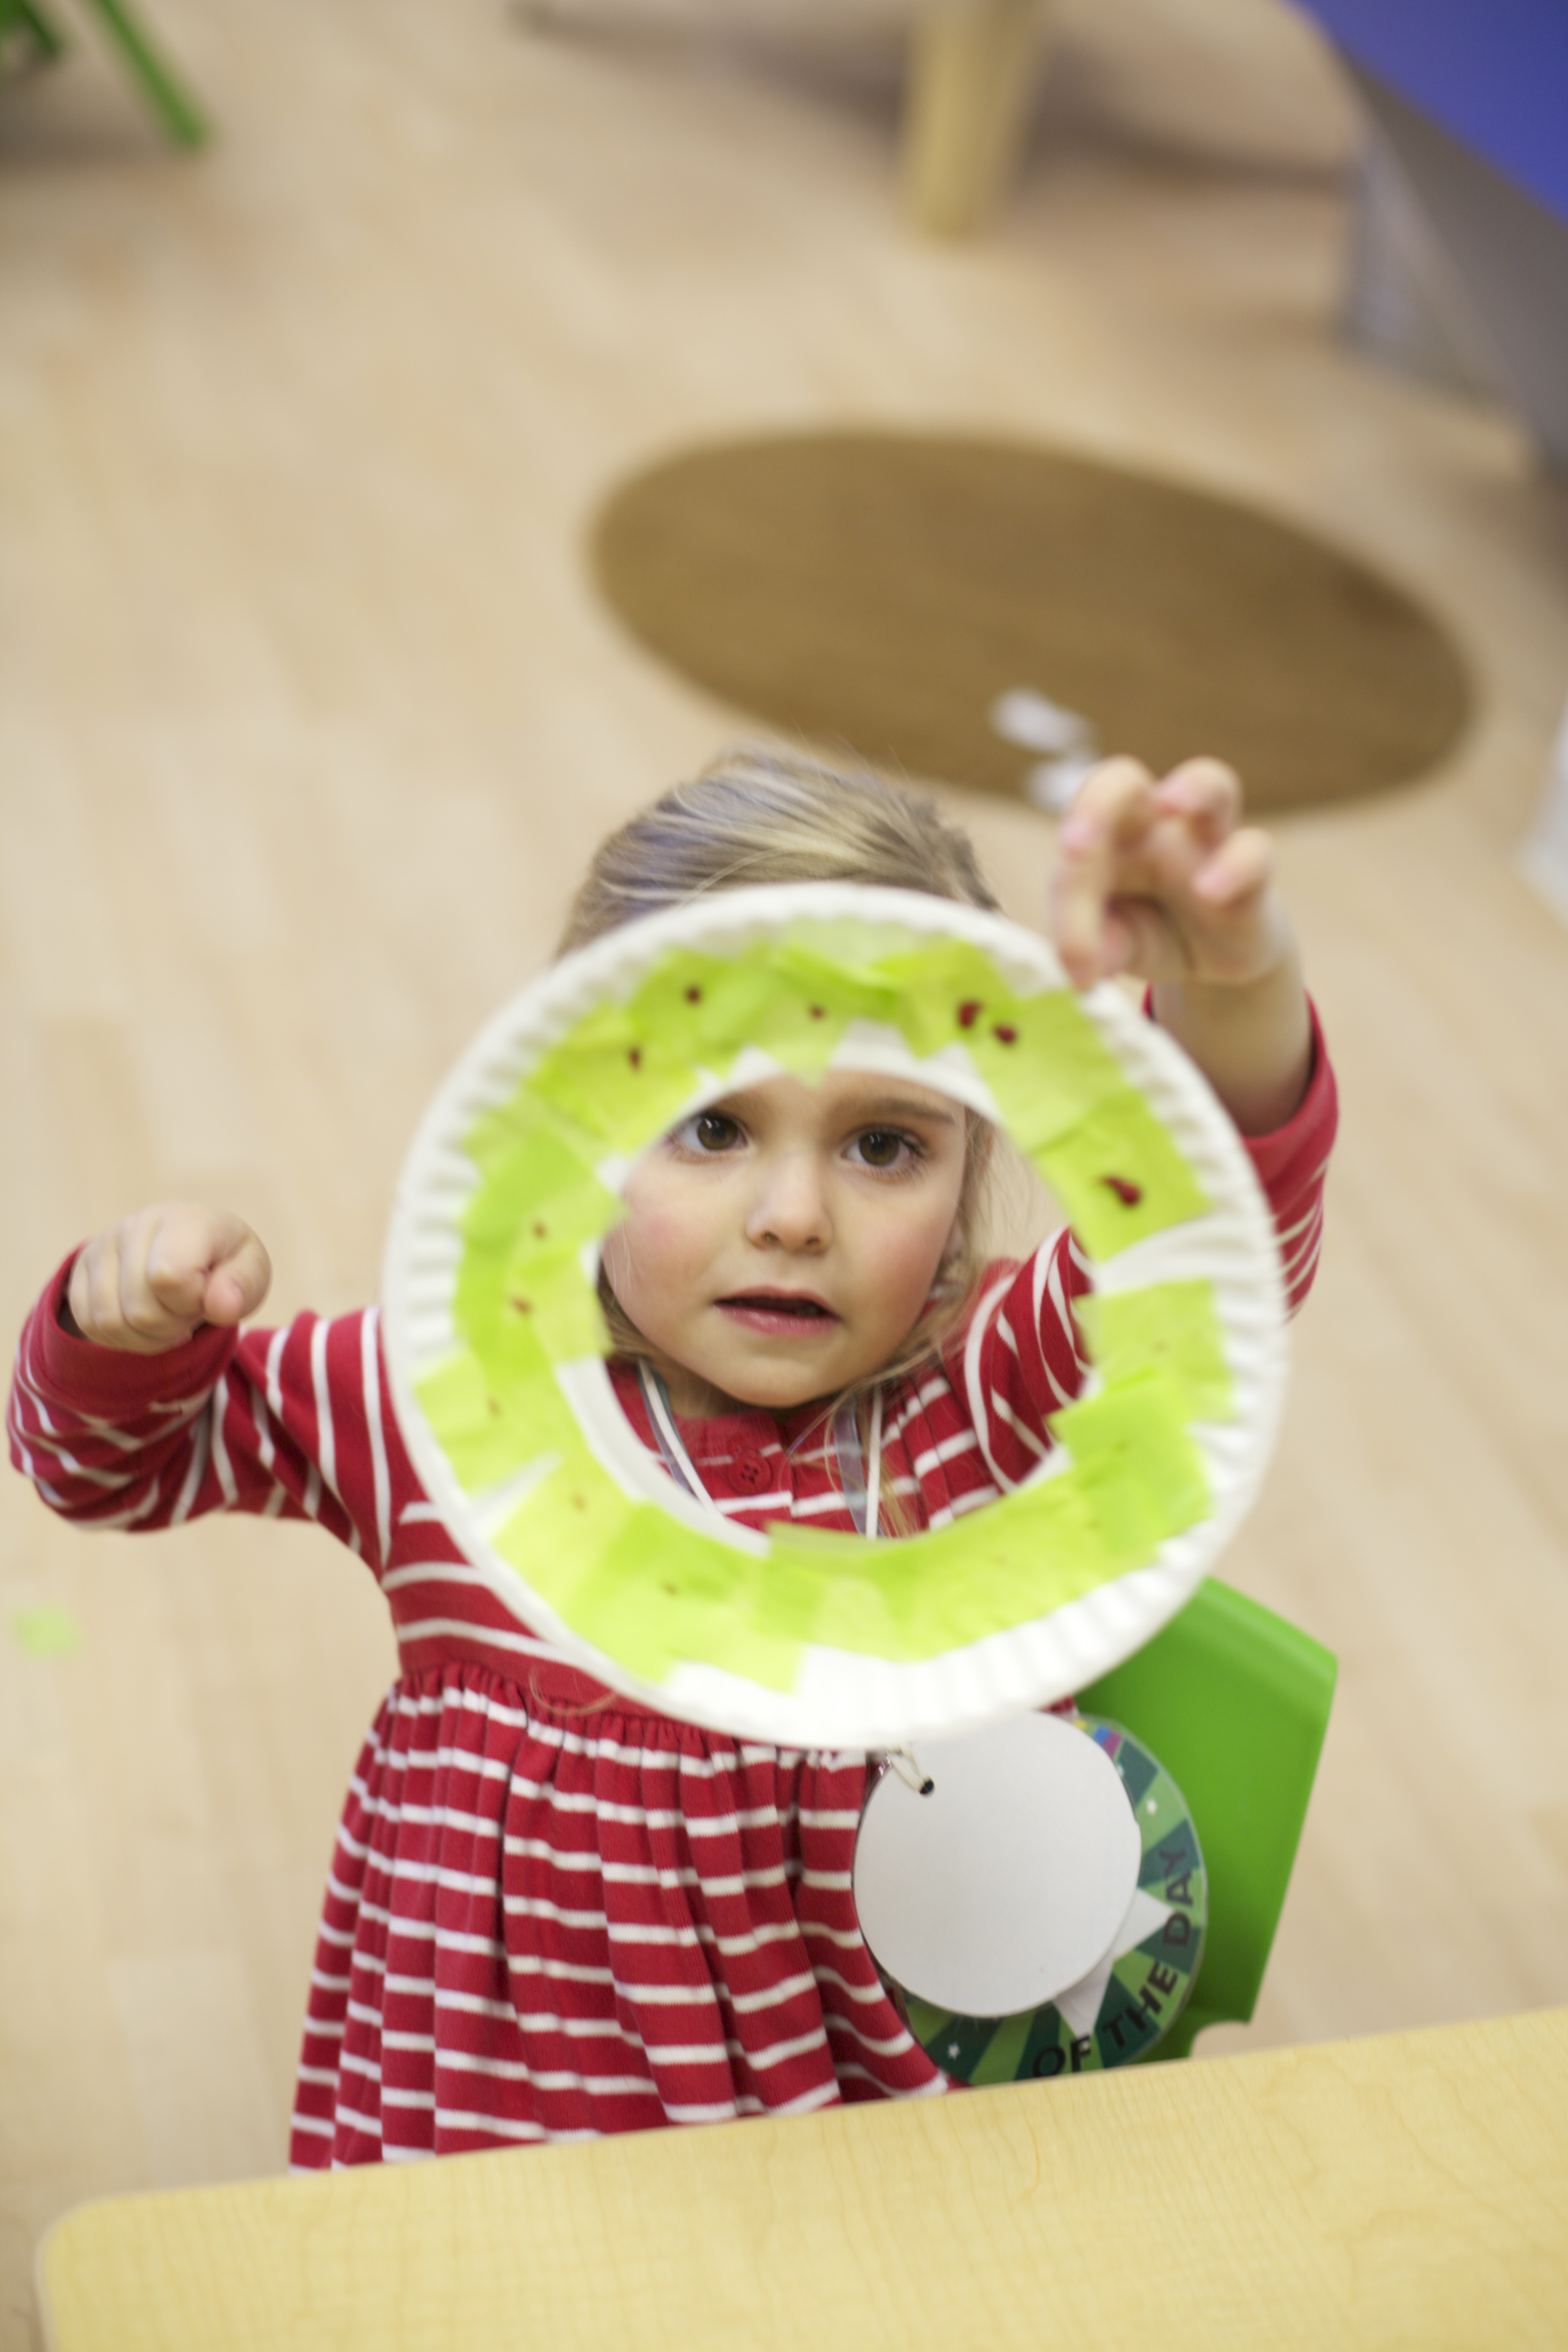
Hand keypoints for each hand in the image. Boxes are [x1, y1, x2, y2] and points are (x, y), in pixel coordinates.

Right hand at [63, 1204, 271, 1352]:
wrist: (192, 1245)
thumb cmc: (225, 1261)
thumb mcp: (251, 1271)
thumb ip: (242, 1287)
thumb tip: (220, 1306)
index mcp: (185, 1219)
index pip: (170, 1277)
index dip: (190, 1304)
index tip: (207, 1298)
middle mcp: (138, 1224)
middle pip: (140, 1310)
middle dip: (172, 1327)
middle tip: (189, 1312)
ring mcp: (104, 1243)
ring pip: (110, 1321)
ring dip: (146, 1337)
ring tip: (168, 1319)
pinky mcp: (81, 1265)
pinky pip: (88, 1322)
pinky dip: (120, 1337)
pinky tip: (142, 1322)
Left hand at [1047, 756, 1291, 993]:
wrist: (1214, 962)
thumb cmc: (1151, 932)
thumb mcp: (1116, 943)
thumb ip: (1096, 946)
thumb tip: (1081, 971)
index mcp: (1107, 837)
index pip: (1077, 830)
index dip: (1064, 850)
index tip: (1062, 884)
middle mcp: (1155, 825)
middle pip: (1123, 779)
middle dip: (1097, 804)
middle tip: (1075, 849)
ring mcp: (1207, 841)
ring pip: (1212, 783)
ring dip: (1192, 787)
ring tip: (1171, 803)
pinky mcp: (1252, 875)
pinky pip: (1253, 852)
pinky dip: (1232, 868)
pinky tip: (1208, 893)